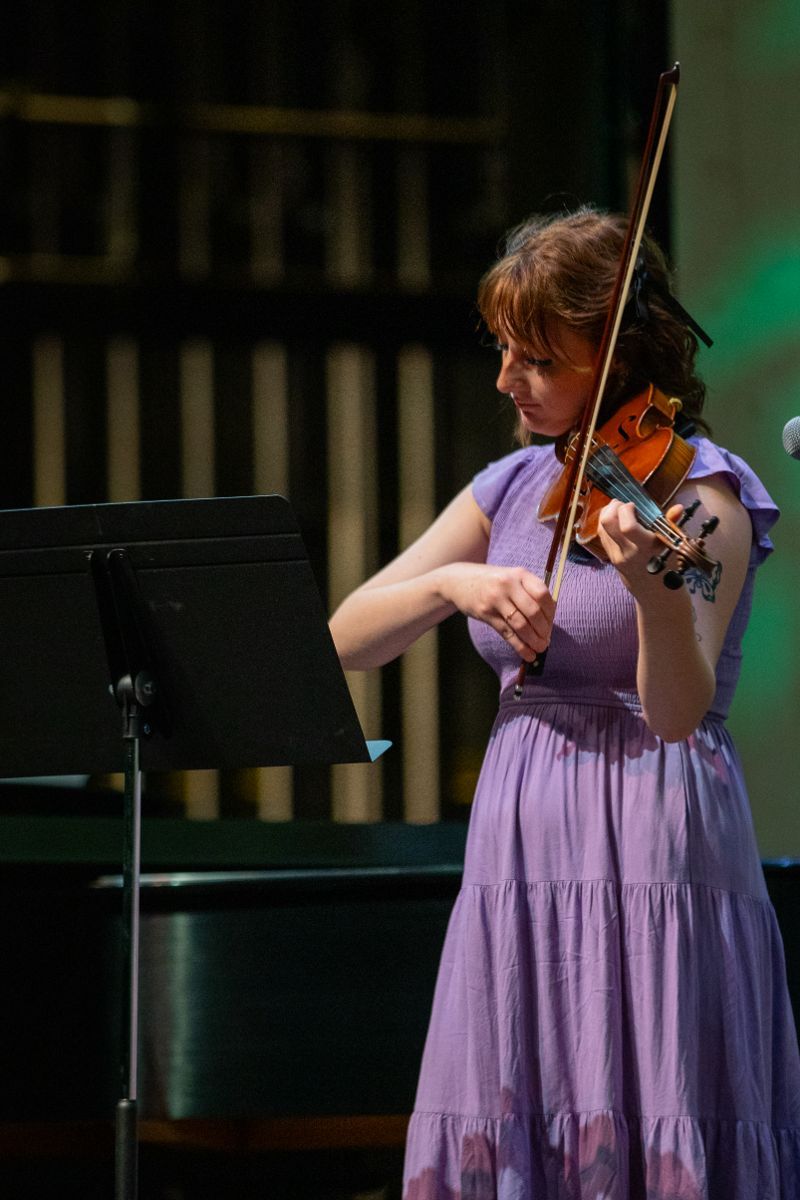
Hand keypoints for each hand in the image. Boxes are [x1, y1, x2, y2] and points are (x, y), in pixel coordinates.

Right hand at [438, 562, 553, 660]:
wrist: (458, 581)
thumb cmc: (491, 581)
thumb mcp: (511, 578)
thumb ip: (529, 592)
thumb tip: (549, 619)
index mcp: (519, 574)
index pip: (543, 594)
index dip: (550, 612)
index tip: (551, 623)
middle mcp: (508, 584)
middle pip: (533, 611)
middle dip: (544, 630)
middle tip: (547, 640)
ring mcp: (495, 599)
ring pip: (520, 624)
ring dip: (533, 640)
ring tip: (540, 648)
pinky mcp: (485, 613)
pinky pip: (507, 633)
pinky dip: (519, 646)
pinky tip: (527, 654)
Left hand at [596, 499, 682, 593]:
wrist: (652, 588)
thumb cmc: (666, 564)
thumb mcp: (671, 545)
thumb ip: (671, 525)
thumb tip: (678, 507)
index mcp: (645, 548)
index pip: (627, 527)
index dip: (627, 510)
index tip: (635, 505)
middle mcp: (627, 552)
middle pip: (607, 522)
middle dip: (613, 507)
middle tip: (623, 504)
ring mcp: (615, 555)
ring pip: (601, 526)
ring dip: (608, 512)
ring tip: (620, 509)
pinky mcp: (609, 556)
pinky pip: (602, 533)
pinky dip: (606, 521)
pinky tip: (617, 518)